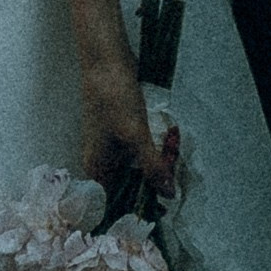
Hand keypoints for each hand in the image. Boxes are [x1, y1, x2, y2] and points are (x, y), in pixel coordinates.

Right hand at [79, 48, 166, 206]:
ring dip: (157, 160)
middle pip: (131, 185)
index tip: (165, 206)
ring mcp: (109, 147)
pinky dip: (153, 147)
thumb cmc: (114, 100)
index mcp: (97, 169)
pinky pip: (138, 151)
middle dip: (155, 177)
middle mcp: (100, 162)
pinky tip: (165, 137)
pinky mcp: (119, 132)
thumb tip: (168, 194)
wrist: (105, 62)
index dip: (141, 207)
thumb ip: (152, 168)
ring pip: (137, 166)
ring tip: (171, 145)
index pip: (118, 203)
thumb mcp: (136, 137)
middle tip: (173, 163)